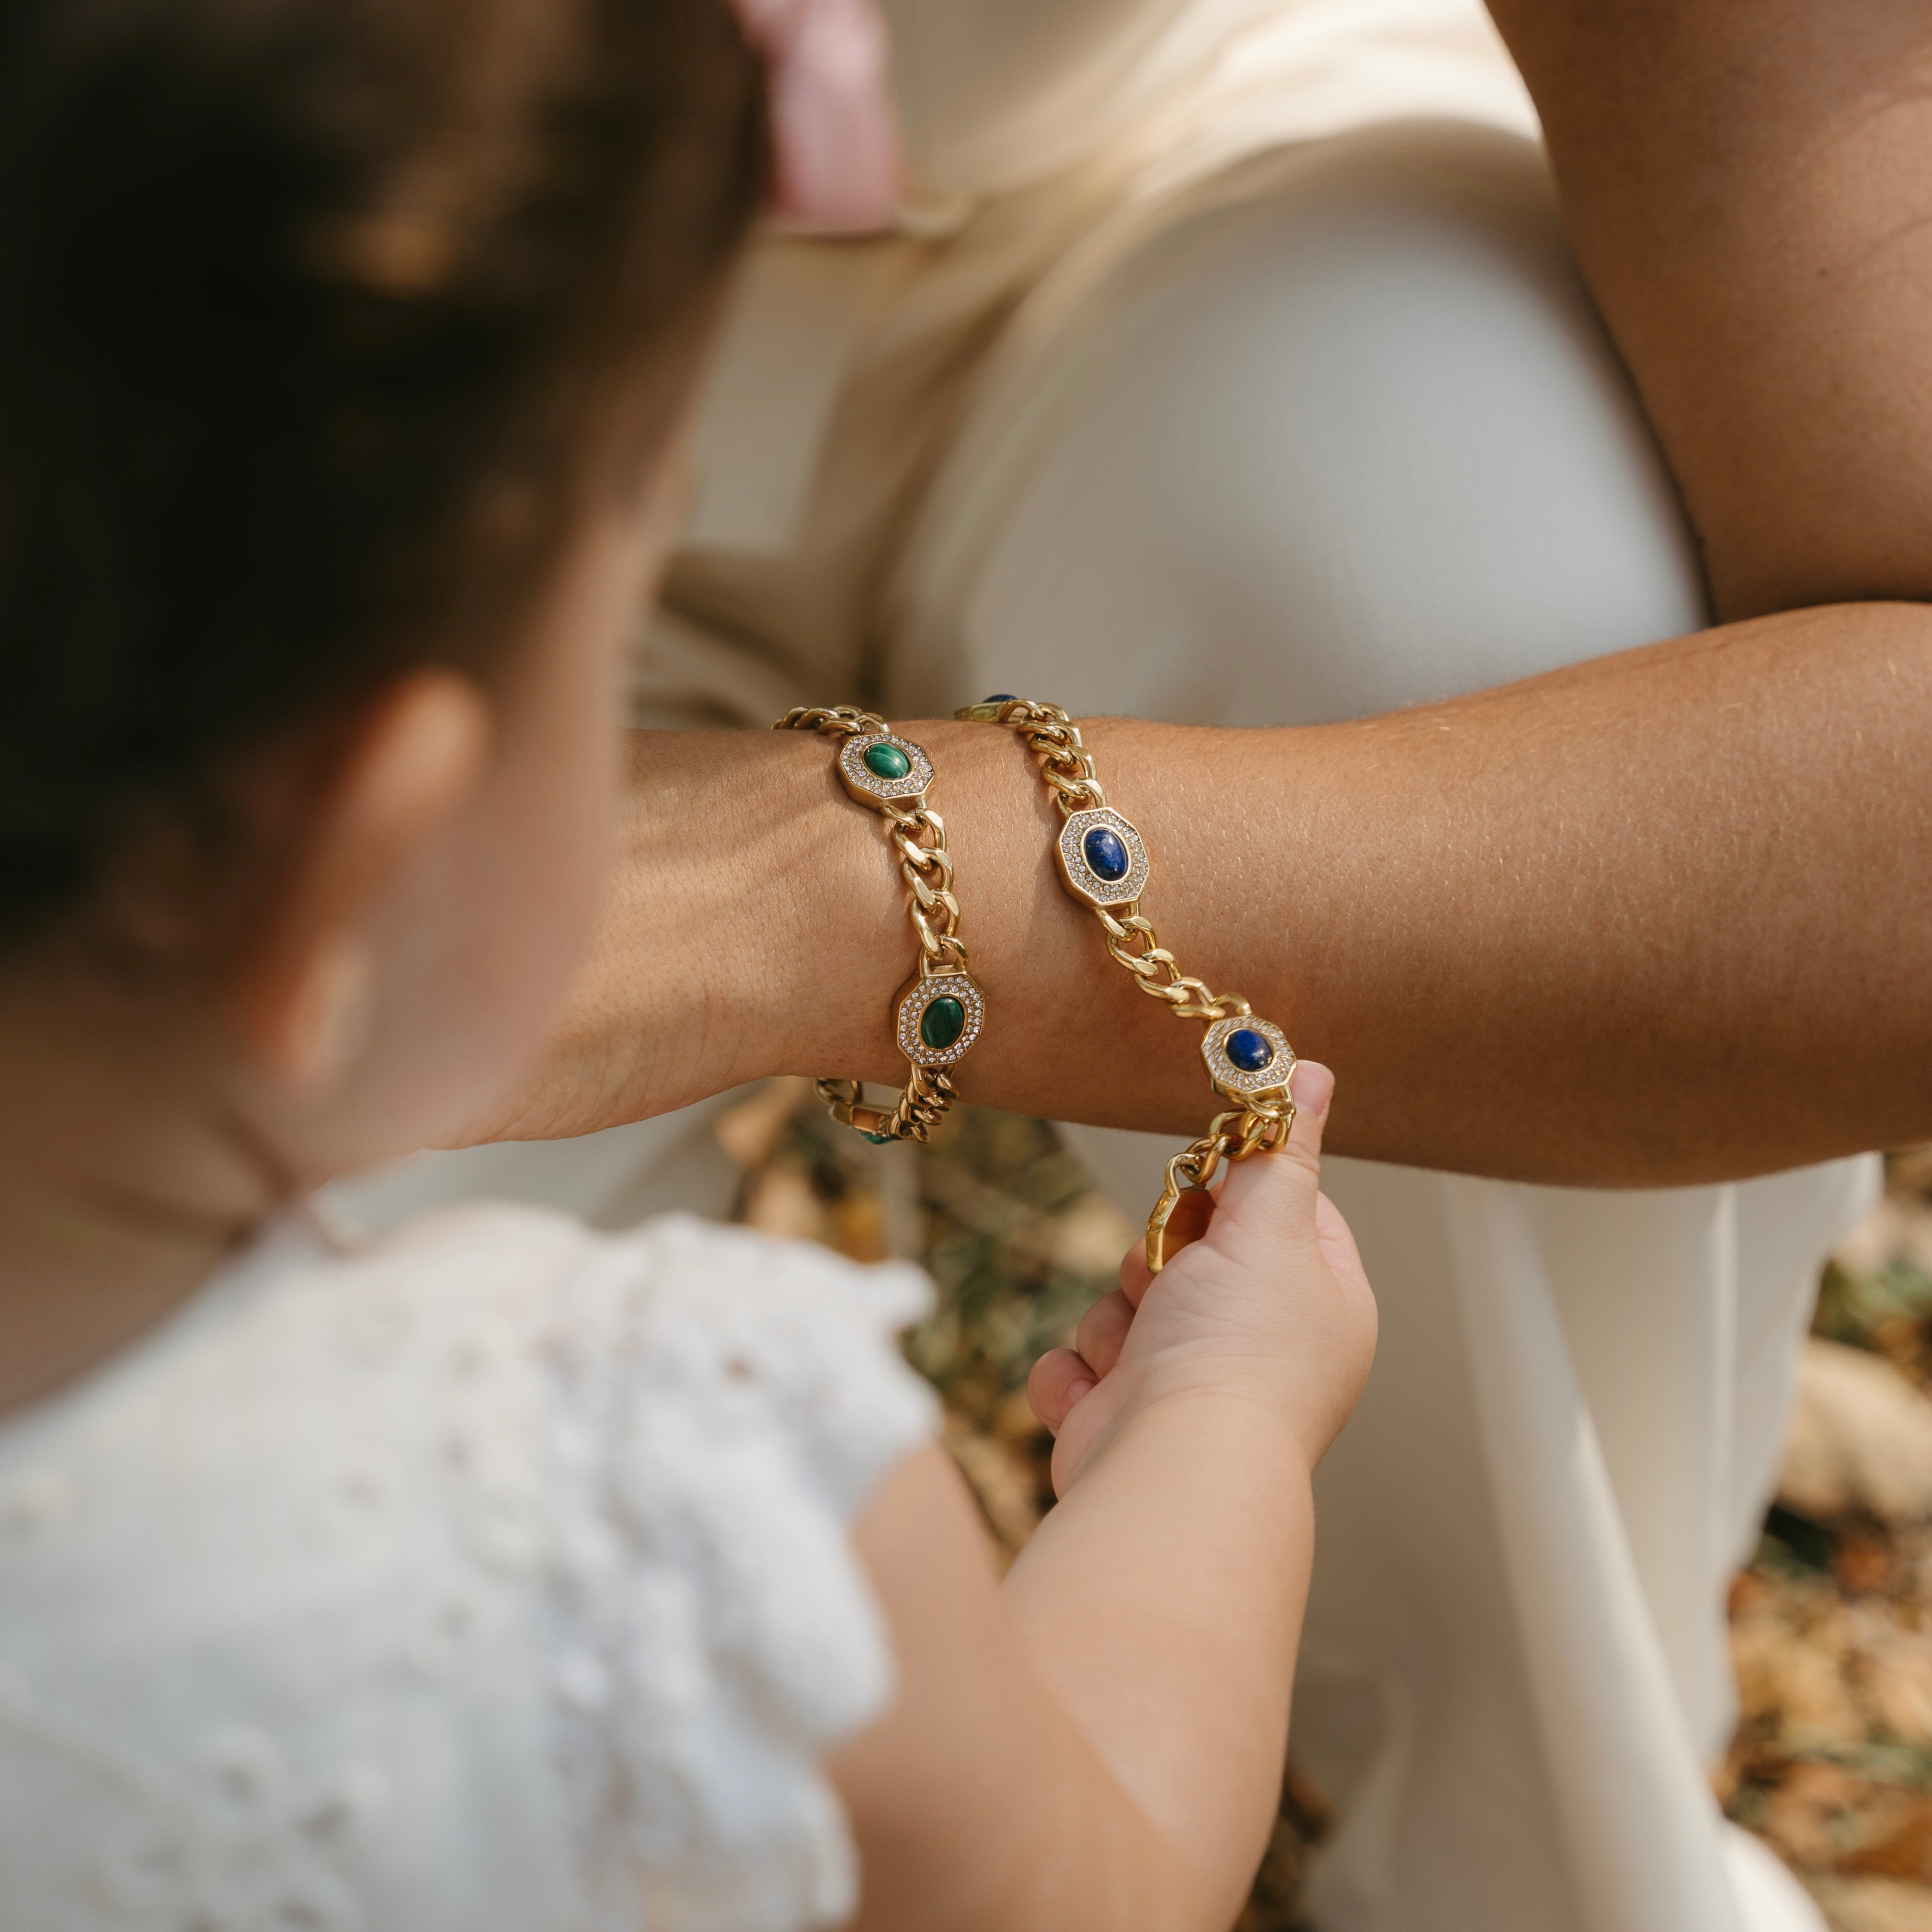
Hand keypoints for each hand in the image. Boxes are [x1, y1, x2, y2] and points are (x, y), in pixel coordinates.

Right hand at [1028, 1062, 1374, 1495]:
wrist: (1172, 1468)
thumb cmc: (1238, 1349)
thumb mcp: (1270, 1223)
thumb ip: (1282, 1146)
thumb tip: (1314, 1071)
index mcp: (1317, 1306)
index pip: (1280, 1214)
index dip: (1234, 1193)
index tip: (1210, 1185)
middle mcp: (1259, 1350)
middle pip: (1187, 1255)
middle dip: (1159, 1259)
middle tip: (1171, 1275)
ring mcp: (1188, 1389)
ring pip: (1124, 1306)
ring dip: (1116, 1320)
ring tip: (1139, 1352)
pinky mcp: (1124, 1422)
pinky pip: (1080, 1364)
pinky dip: (1080, 1375)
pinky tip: (1100, 1395)